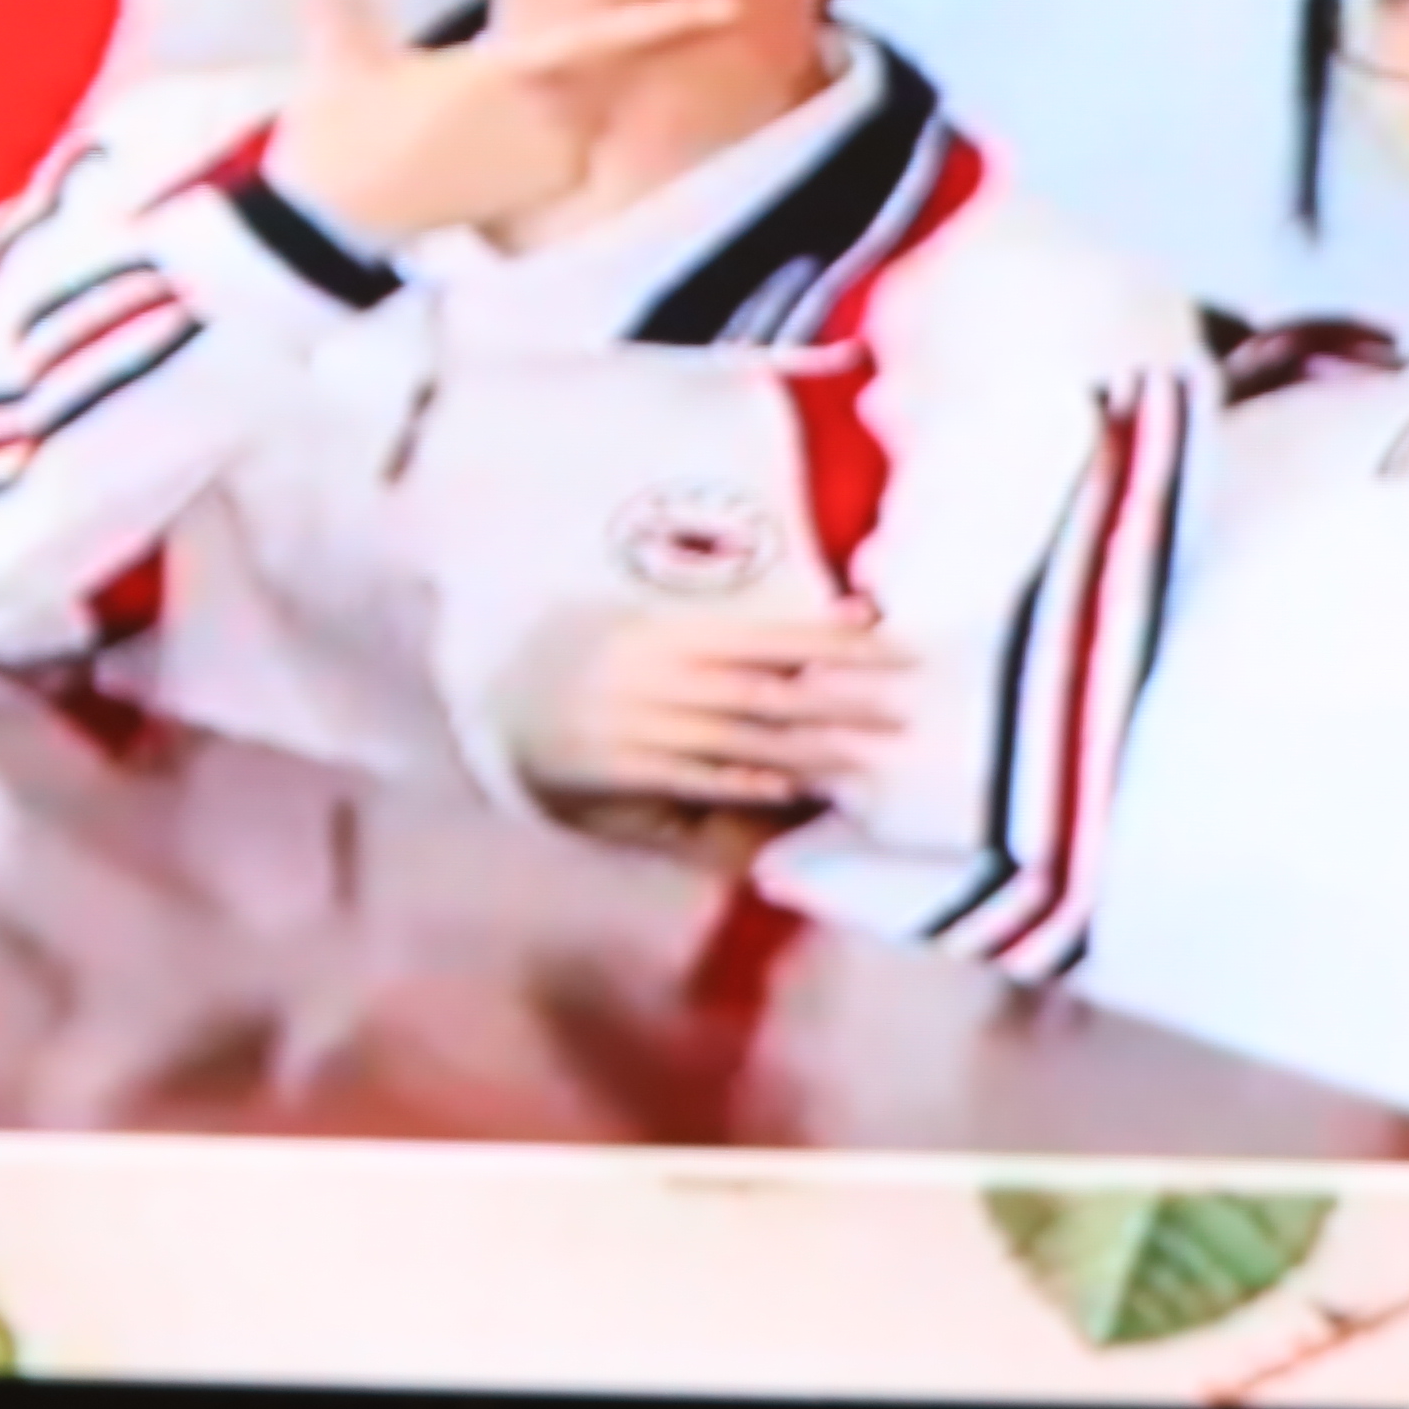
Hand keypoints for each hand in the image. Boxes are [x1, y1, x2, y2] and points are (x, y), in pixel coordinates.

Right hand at [259, 0, 744, 253]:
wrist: (337, 213)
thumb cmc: (340, 130)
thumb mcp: (340, 53)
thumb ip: (340, 1)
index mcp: (507, 71)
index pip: (605, 41)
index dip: (670, 22)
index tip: (726, 8)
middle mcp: (545, 118)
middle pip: (593, 81)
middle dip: (565, 80)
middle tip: (486, 98)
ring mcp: (550, 162)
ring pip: (572, 122)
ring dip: (532, 121)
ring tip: (452, 136)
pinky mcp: (545, 198)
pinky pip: (559, 163)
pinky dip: (530, 154)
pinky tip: (465, 163)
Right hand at [508, 605, 915, 816]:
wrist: (502, 705)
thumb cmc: (603, 666)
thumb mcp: (660, 635)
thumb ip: (746, 636)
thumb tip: (848, 617)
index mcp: (669, 632)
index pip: (772, 637)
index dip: (839, 644)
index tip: (900, 650)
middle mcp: (656, 675)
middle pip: (766, 691)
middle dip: (839, 703)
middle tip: (905, 714)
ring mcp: (637, 724)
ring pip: (738, 739)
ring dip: (808, 752)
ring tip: (867, 759)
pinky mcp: (622, 771)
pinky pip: (693, 780)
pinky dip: (745, 785)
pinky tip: (794, 792)